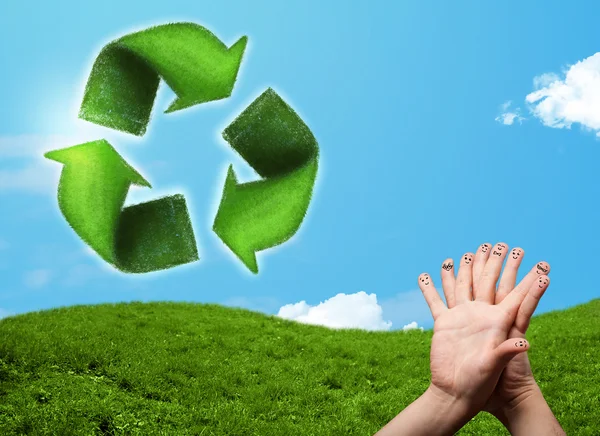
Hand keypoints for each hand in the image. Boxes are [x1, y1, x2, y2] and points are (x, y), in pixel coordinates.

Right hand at [418, 242, 549, 413]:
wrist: (458, 392)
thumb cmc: (482, 382)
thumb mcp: (496, 364)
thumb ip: (506, 350)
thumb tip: (524, 343)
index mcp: (496, 321)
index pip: (513, 294)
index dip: (525, 278)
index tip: (535, 262)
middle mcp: (480, 314)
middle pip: (486, 282)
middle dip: (491, 263)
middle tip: (495, 243)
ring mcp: (461, 317)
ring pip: (460, 286)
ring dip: (461, 270)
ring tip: (462, 254)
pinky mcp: (443, 324)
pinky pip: (435, 301)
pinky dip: (429, 288)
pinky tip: (424, 276)